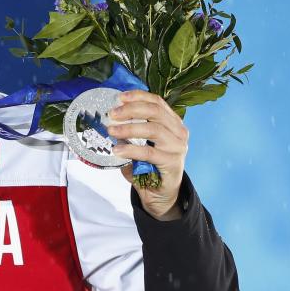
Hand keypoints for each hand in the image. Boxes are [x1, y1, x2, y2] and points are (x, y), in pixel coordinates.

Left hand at [106, 90, 187, 220]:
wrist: (161, 193)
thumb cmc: (149, 165)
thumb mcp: (141, 143)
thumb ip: (132, 130)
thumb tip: (110, 119)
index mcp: (172, 122)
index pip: (157, 102)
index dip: (138, 97)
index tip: (119, 97)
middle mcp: (178, 131)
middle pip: (155, 112)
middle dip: (131, 110)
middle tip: (112, 114)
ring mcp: (177, 147)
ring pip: (153, 130)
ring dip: (129, 129)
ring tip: (111, 131)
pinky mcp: (172, 163)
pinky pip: (149, 153)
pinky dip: (131, 150)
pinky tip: (117, 150)